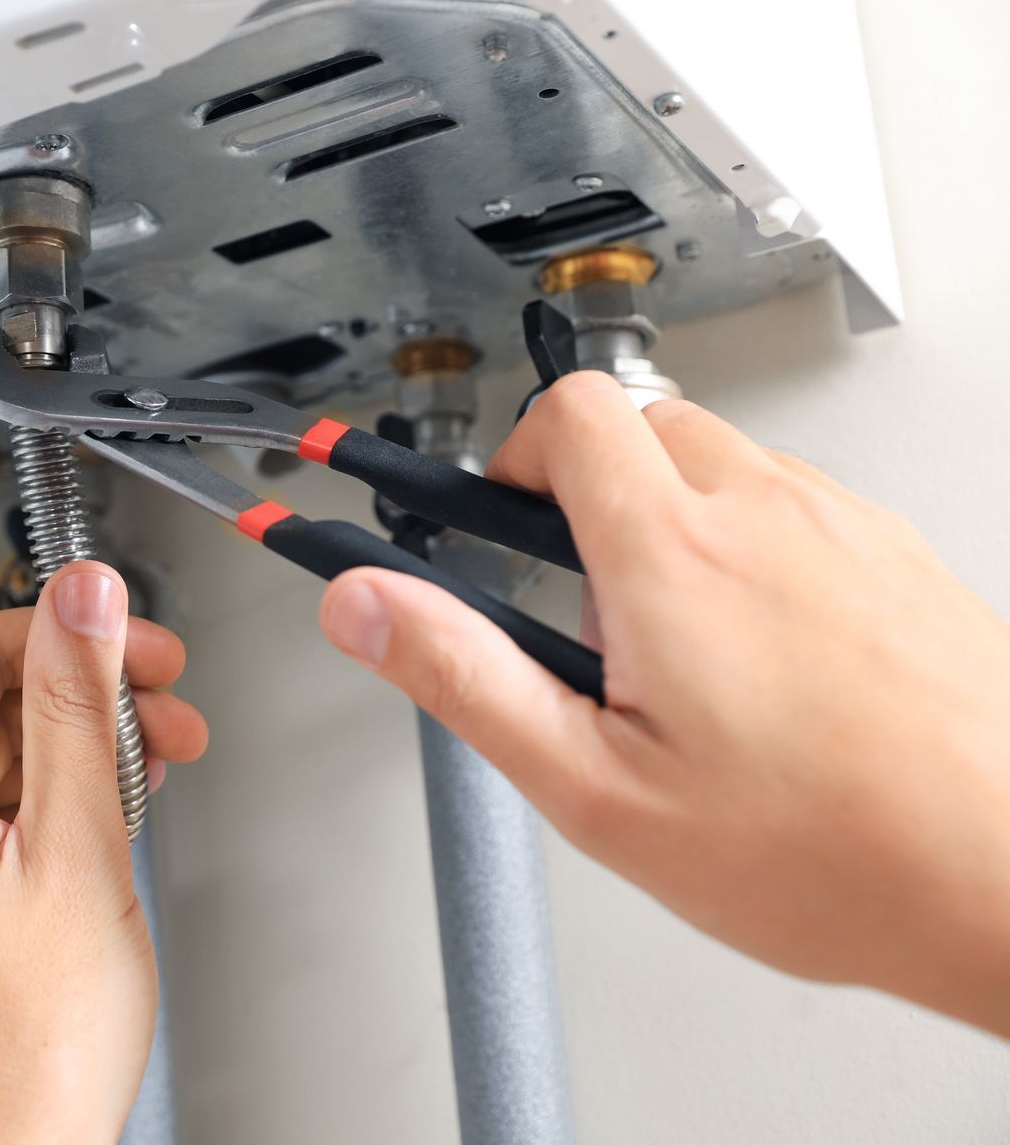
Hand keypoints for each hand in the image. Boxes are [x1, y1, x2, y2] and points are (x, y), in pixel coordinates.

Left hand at [0, 562, 208, 1143]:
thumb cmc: (25, 1050)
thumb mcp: (74, 850)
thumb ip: (76, 711)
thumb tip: (77, 599)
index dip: (58, 628)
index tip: (133, 642)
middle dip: (84, 690)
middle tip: (164, 707)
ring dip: (80, 750)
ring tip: (156, 765)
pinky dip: (59, 809)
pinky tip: (115, 823)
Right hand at [320, 370, 1009, 1034]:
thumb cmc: (834, 851)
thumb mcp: (598, 789)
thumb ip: (465, 677)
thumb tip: (366, 606)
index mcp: (672, 557)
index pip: (568, 416)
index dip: (510, 456)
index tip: (484, 513)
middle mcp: (765, 516)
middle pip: (641, 422)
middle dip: (584, 487)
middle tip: (573, 589)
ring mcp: (845, 529)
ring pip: (722, 462)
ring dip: (670, 516)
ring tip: (667, 641)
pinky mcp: (900, 559)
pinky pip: (799, 508)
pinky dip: (752, 548)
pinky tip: (757, 658)